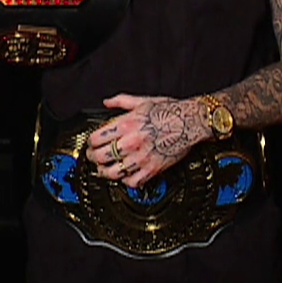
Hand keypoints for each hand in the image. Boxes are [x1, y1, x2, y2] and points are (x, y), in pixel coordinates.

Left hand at [85, 93, 207, 186]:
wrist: (191, 121)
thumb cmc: (170, 111)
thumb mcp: (143, 101)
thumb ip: (121, 101)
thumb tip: (108, 102)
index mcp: (126, 125)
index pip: (96, 138)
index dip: (90, 142)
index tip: (91, 144)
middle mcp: (132, 142)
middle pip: (100, 157)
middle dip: (93, 158)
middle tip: (94, 157)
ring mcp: (142, 157)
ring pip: (113, 172)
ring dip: (105, 172)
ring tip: (105, 169)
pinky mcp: (152, 168)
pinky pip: (132, 181)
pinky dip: (125, 181)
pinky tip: (124, 175)